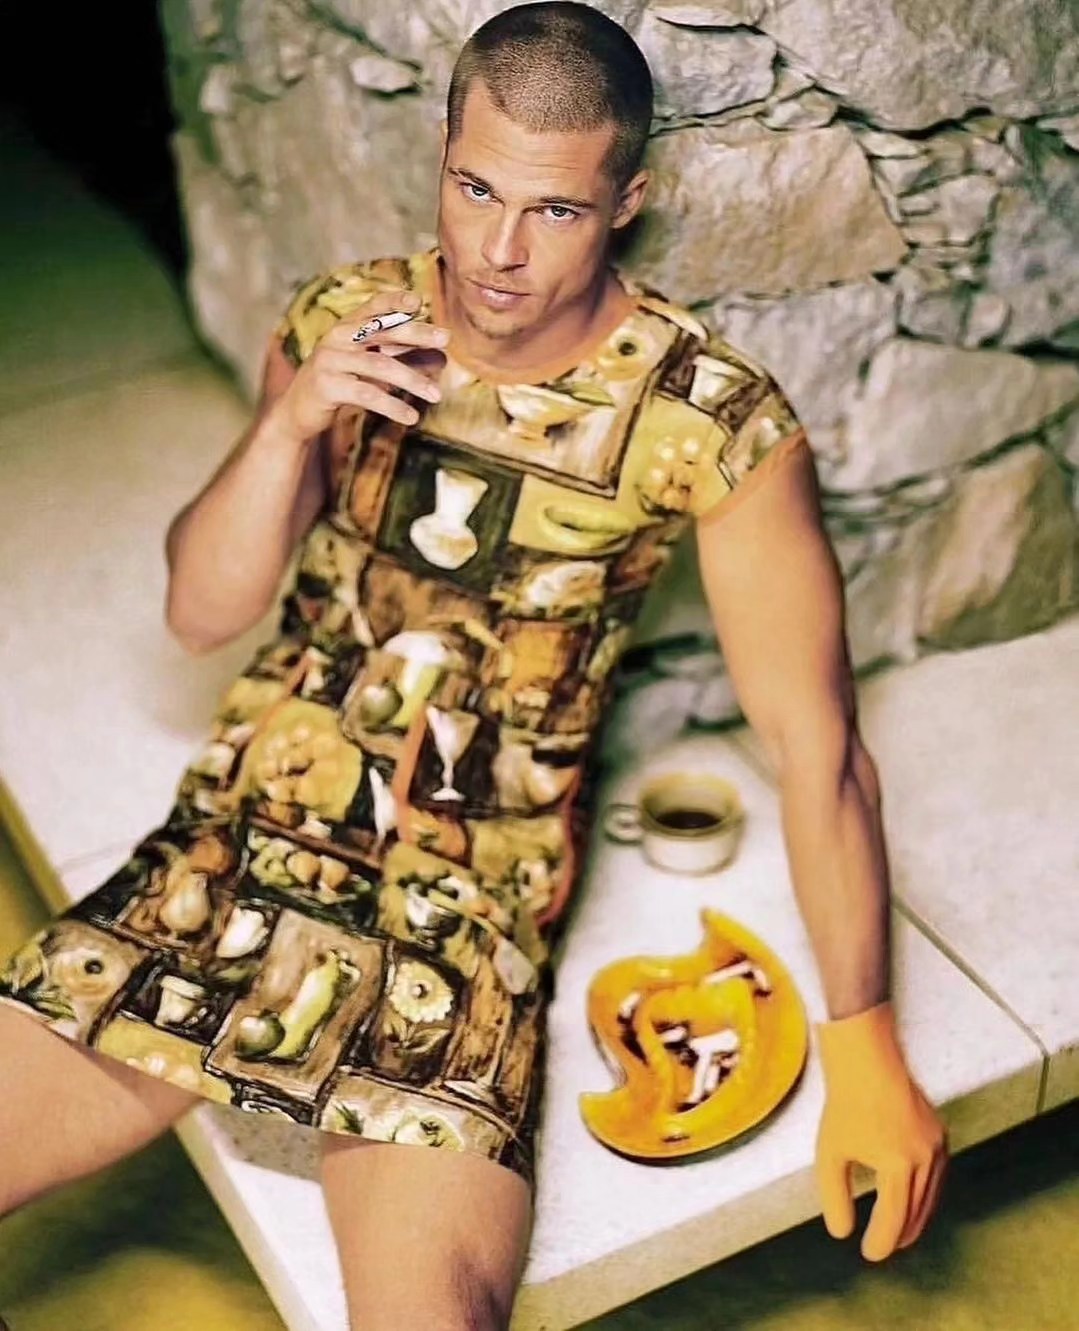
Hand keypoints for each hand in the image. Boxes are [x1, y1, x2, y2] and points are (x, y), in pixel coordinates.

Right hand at [270, 288, 449, 441]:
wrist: (299, 411)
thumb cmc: (340, 384)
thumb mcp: (366, 365)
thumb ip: (397, 356)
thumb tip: (442, 358)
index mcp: (347, 327)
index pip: (373, 307)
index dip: (395, 301)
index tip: (419, 300)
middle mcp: (337, 337)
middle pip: (382, 331)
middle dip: (416, 334)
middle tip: (446, 339)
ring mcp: (330, 360)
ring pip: (379, 365)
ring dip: (412, 380)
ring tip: (436, 396)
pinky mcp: (326, 386)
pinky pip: (366, 394)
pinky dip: (392, 406)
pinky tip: (412, 418)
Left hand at [814, 999, 948, 1260]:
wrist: (866, 1061)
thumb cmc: (845, 1105)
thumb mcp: (830, 1153)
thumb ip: (835, 1195)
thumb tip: (842, 1232)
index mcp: (898, 1165)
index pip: (893, 1219)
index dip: (881, 1241)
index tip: (870, 1255)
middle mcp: (924, 1158)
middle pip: (916, 1212)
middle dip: (901, 1234)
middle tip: (885, 1247)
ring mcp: (937, 1146)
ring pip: (931, 1196)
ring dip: (916, 1218)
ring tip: (900, 1232)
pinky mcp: (940, 1134)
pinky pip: (937, 1176)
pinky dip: (926, 1194)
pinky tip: (913, 1200)